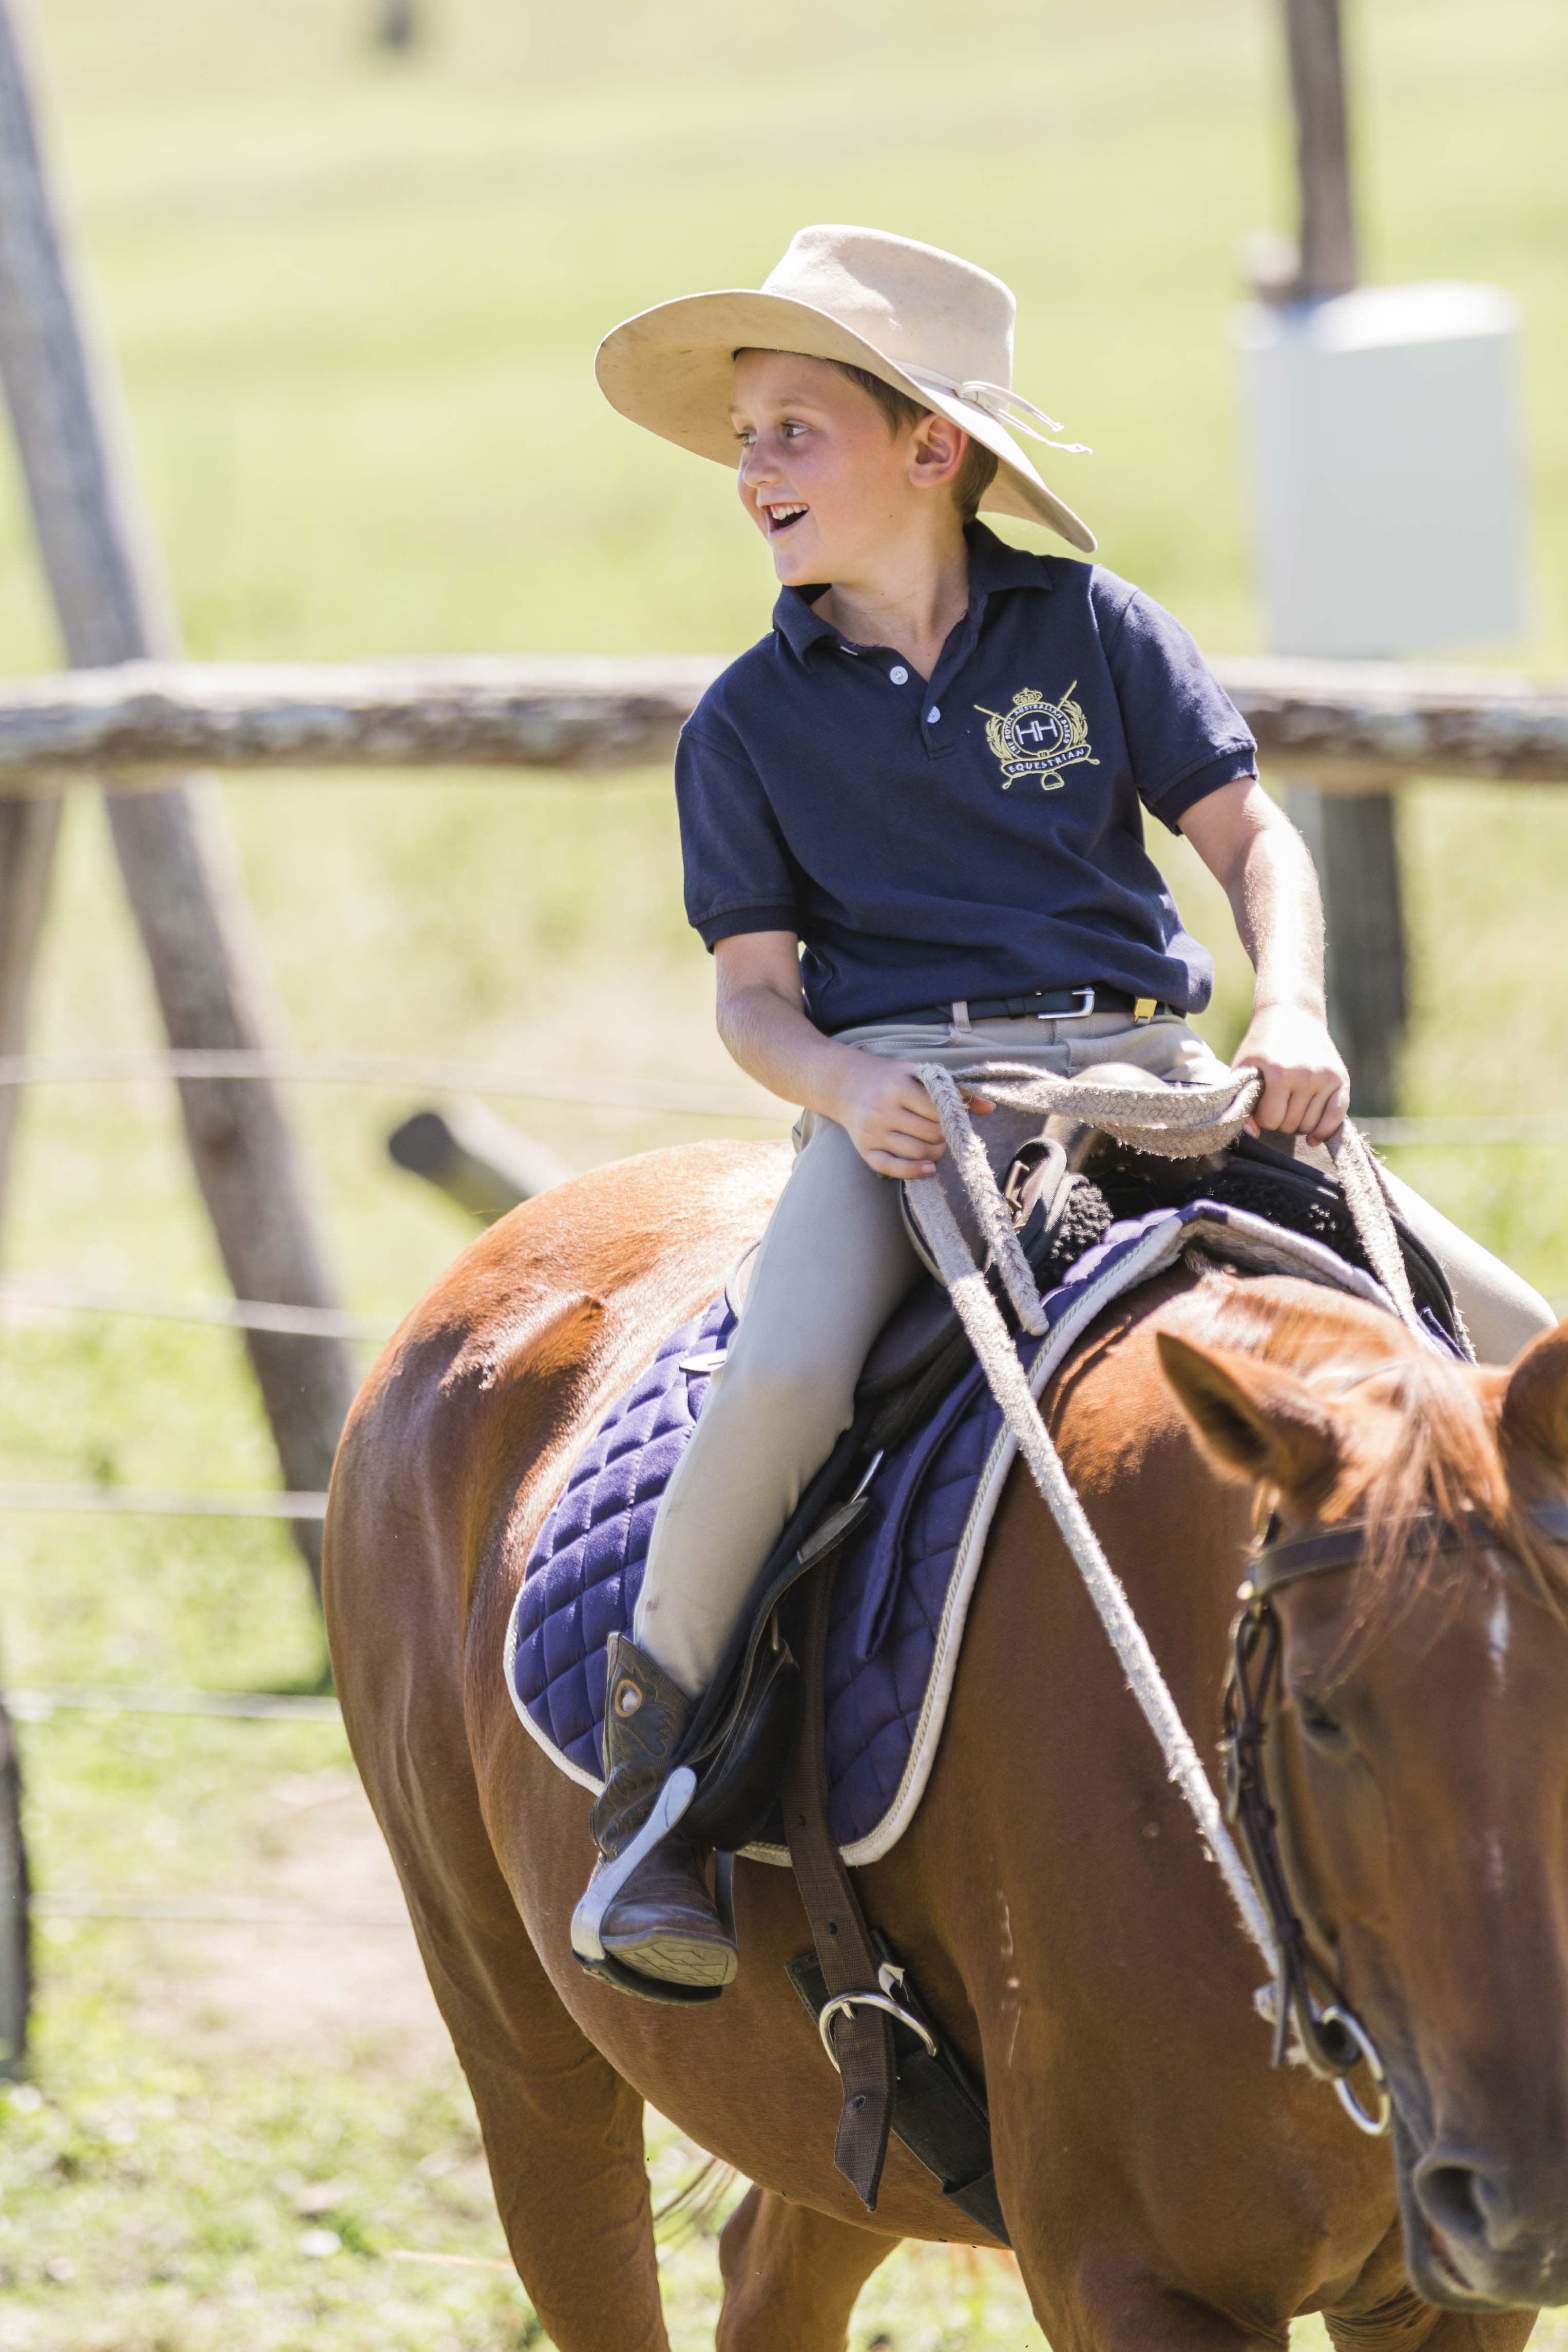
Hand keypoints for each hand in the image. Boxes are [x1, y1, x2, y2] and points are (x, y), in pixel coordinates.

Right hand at [832, 1056, 991, 1178]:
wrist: (845, 1084)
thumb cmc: (889, 1077)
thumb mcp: (918, 1074)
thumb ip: (954, 1089)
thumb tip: (990, 1107)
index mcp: (897, 1087)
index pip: (938, 1111)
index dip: (952, 1117)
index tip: (954, 1116)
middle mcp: (882, 1110)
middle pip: (931, 1135)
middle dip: (946, 1136)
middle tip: (945, 1131)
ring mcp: (872, 1132)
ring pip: (917, 1153)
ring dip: (935, 1152)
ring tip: (936, 1143)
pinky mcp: (864, 1149)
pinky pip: (892, 1168)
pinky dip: (914, 1172)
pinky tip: (928, 1167)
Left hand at [1233, 1005, 1348, 1144]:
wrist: (1293, 1016)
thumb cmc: (1262, 1046)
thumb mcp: (1244, 1068)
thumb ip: (1242, 1101)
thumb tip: (1254, 1132)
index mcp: (1279, 1072)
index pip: (1270, 1120)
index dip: (1262, 1118)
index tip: (1261, 1107)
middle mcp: (1305, 1075)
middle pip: (1291, 1125)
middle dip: (1280, 1122)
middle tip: (1277, 1106)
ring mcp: (1325, 1077)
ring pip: (1311, 1126)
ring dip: (1299, 1125)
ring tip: (1291, 1109)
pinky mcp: (1341, 1078)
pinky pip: (1337, 1117)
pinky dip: (1325, 1131)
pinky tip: (1314, 1138)